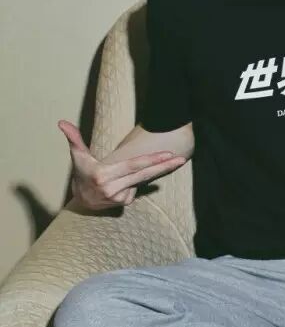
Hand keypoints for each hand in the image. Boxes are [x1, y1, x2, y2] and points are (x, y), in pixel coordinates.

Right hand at [58, 120, 185, 209]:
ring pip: (139, 181)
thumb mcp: (78, 156)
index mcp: (103, 174)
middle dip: (164, 166)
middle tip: (181, 159)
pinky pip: (135, 189)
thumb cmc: (82, 173)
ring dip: (136, 175)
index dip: (152, 159)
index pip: (133, 165)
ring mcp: (118, 197)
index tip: (168, 154)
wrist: (81, 200)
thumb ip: (73, 139)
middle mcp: (112, 188)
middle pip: (144, 174)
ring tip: (117, 175)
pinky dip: (131, 184)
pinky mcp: (123, 203)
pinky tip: (120, 185)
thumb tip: (62, 122)